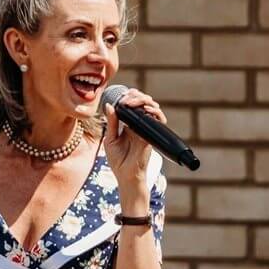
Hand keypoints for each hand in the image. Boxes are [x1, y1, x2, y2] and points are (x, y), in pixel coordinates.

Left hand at [103, 89, 165, 210]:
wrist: (125, 175)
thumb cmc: (117, 159)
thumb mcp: (110, 139)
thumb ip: (111, 123)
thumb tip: (110, 106)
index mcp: (129, 125)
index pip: (133, 106)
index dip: (130, 97)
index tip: (123, 94)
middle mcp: (139, 126)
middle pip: (144, 104)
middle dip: (138, 96)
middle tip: (128, 96)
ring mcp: (146, 130)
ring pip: (153, 109)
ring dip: (145, 101)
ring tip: (133, 101)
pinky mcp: (151, 136)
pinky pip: (157, 121)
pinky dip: (154, 113)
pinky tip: (144, 110)